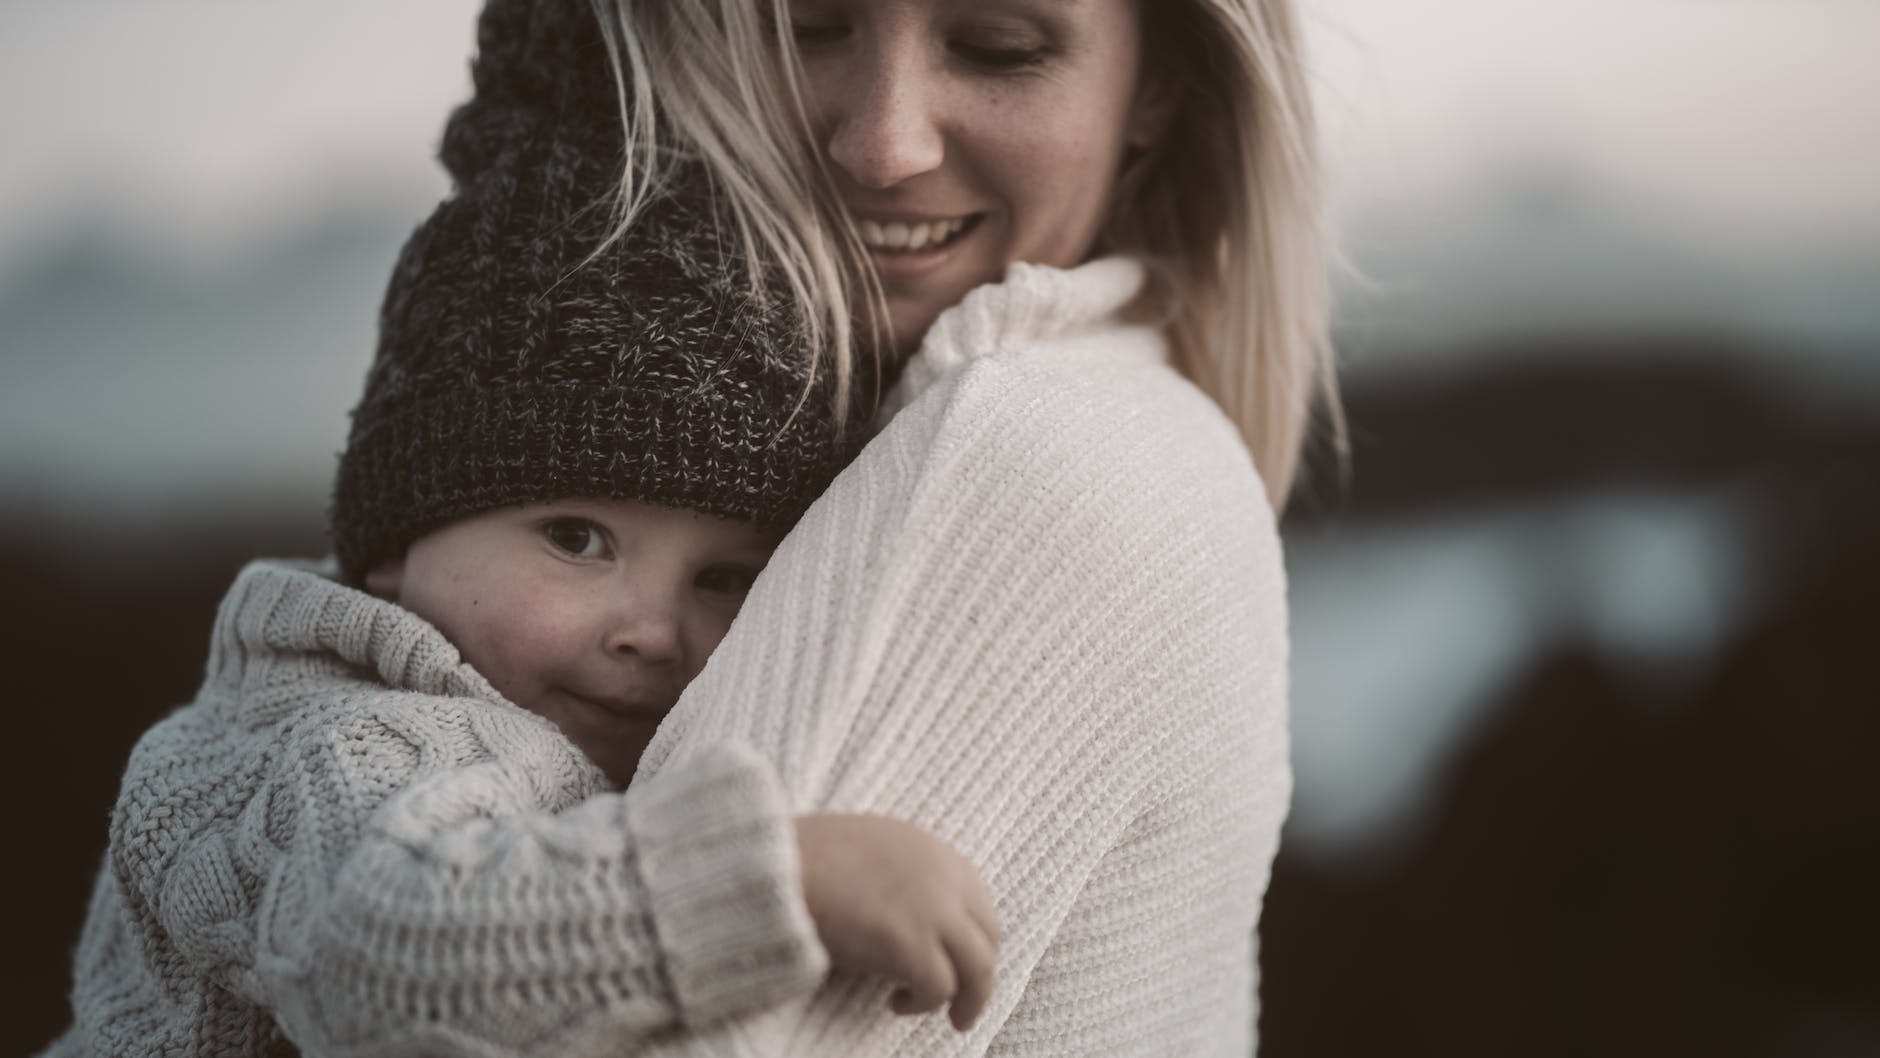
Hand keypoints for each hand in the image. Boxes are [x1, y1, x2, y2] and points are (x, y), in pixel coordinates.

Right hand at [795, 814, 1001, 1030]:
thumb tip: (911, 919)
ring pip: (978, 969)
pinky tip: (895, 1003)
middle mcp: (946, 879)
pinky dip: (924, 1003)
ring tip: (951, 1018)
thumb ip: (905, 876)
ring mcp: (934, 912)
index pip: (980, 902)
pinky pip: (940, 989)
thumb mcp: (871, 851)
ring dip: (967, 999)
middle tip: (963, 1002)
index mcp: (936, 852)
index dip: (974, 939)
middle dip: (978, 973)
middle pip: (988, 937)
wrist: (774, 867)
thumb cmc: (806, 860)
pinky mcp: (913, 946)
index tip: (961, 961)